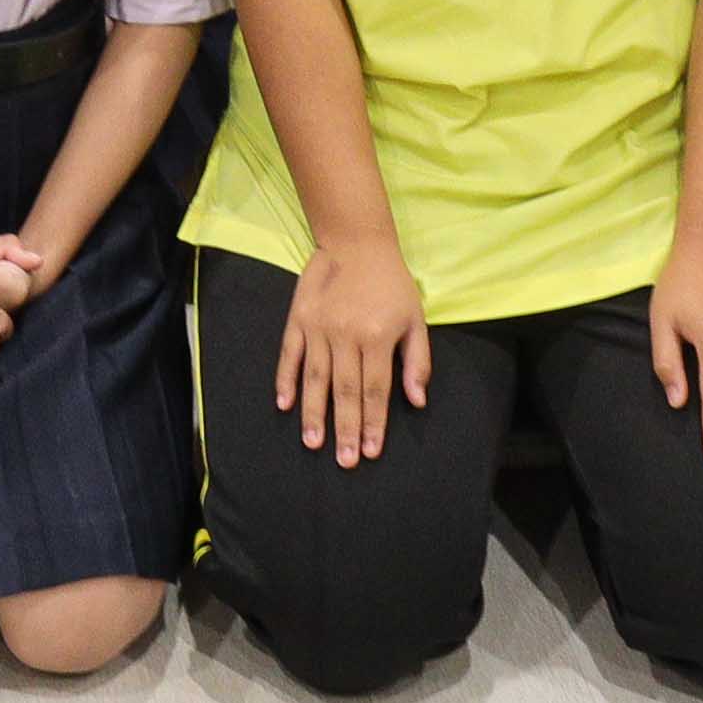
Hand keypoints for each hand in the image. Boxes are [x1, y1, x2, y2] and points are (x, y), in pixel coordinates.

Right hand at [274, 238, 431, 466]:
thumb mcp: (415, 319)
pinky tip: (284, 404)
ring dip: (314, 413)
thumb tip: (417, 401)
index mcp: (378, 337)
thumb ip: (418, 361)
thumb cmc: (392, 284)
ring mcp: (319, 327)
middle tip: (345, 461)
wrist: (357, 242)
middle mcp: (346, 335)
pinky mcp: (299, 318)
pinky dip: (286, 380)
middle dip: (345, 429)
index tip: (371, 451)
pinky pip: (290, 354)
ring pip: (316, 378)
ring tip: (314, 443)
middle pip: (345, 391)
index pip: (375, 390)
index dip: (373, 423)